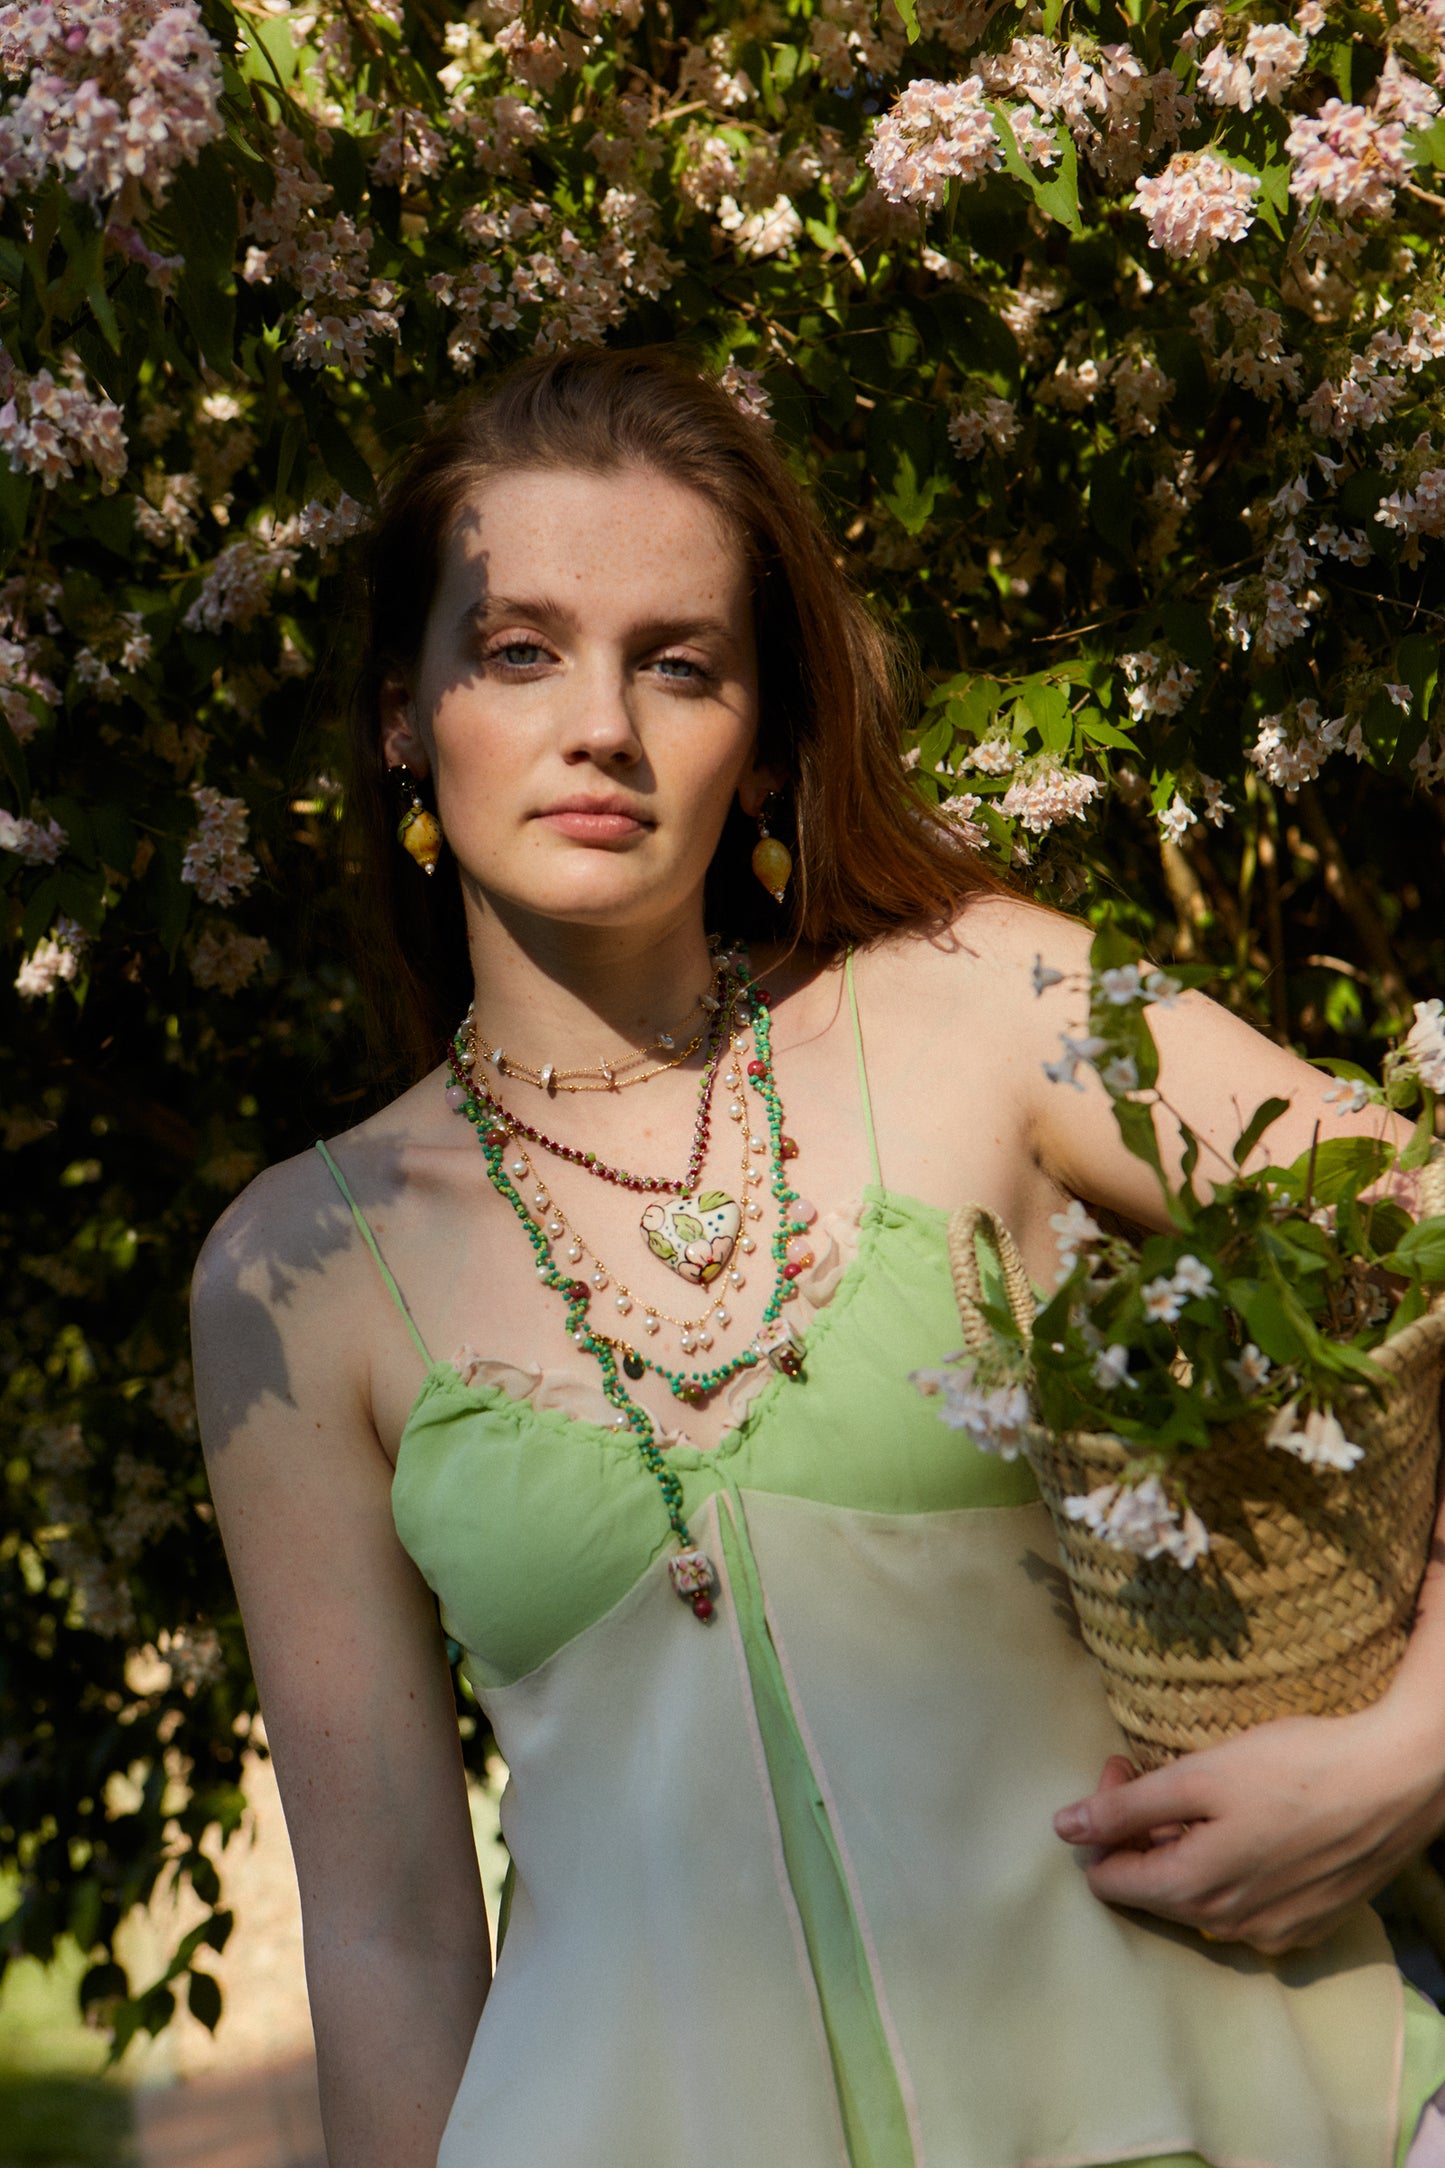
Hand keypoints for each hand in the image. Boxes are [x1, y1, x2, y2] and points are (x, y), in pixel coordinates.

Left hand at [1052, 1700, 1444, 1955]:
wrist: (1394, 1782)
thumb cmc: (1294, 1768)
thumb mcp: (1199, 1777)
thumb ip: (1126, 1807)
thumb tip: (1062, 1829)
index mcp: (1191, 1891)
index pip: (1107, 1880)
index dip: (1101, 1822)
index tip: (1123, 1768)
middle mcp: (1226, 1928)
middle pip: (1151, 1887)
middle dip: (1138, 1830)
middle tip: (1153, 1770)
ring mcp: (1271, 1933)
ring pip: (1197, 1897)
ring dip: (1182, 1848)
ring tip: (1201, 1795)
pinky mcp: (1306, 1925)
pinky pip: (1242, 1905)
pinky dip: (1228, 1868)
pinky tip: (1246, 1824)